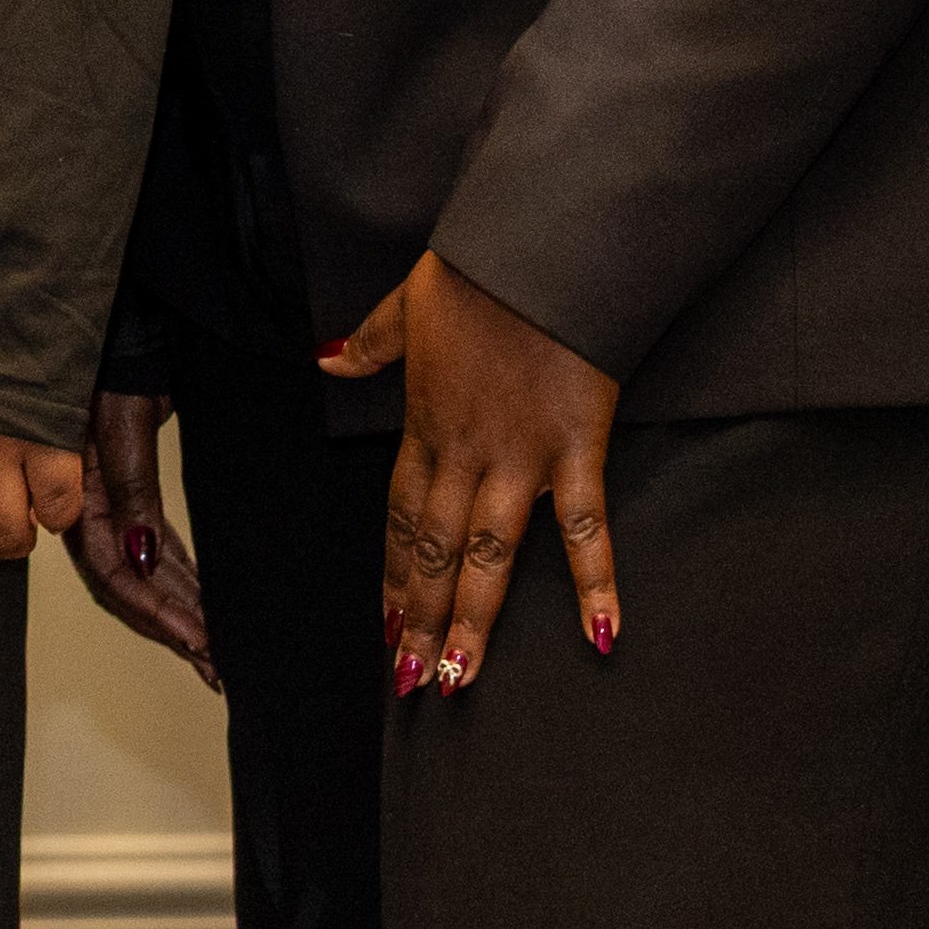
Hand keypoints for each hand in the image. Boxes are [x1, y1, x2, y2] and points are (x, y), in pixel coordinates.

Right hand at [63, 380, 212, 679]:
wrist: (125, 318)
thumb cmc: (116, 356)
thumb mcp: (121, 421)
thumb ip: (128, 488)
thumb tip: (139, 558)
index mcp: (78, 493)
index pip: (113, 573)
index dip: (154, 612)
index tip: (199, 640)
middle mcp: (88, 505)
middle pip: (127, 583)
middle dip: (171, 625)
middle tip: (217, 665)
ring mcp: (107, 499)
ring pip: (142, 572)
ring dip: (176, 610)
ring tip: (215, 651)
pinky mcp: (130, 489)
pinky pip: (152, 547)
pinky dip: (177, 577)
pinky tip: (199, 601)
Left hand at [322, 250, 620, 695]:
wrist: (537, 248)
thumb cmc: (476, 274)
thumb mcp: (404, 305)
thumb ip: (368, 344)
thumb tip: (326, 360)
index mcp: (426, 425)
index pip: (403, 518)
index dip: (395, 576)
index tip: (387, 626)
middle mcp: (466, 452)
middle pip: (437, 551)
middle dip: (423, 618)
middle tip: (413, 680)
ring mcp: (521, 456)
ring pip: (491, 554)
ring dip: (475, 619)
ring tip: (461, 677)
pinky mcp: (578, 448)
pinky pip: (586, 526)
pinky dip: (595, 582)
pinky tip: (602, 634)